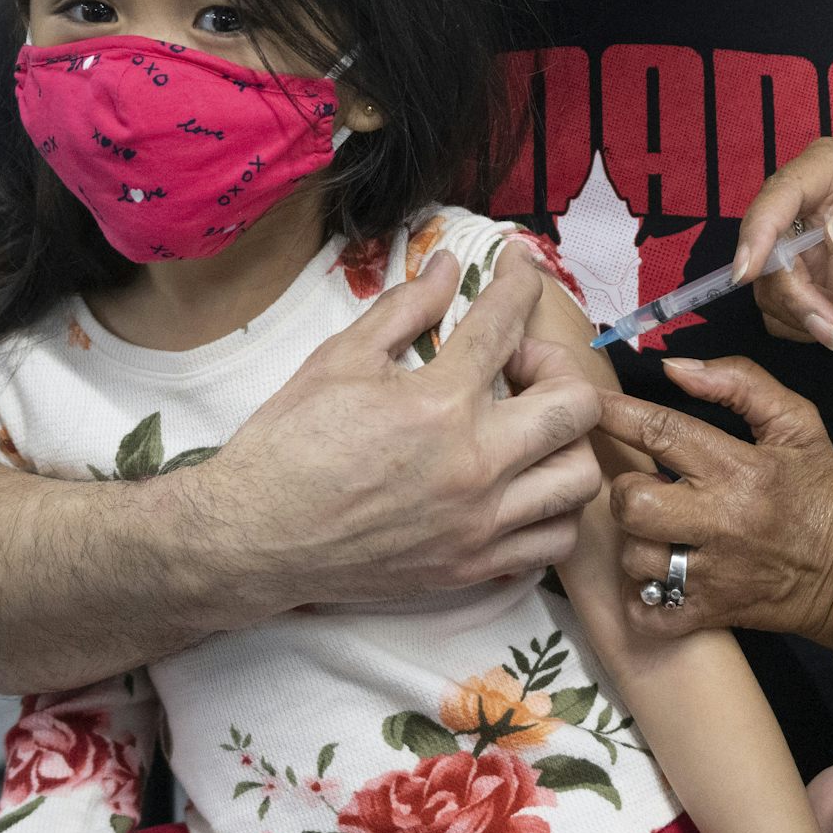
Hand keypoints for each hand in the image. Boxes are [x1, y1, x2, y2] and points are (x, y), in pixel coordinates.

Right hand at [200, 250, 602, 610]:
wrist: (252, 538)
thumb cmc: (288, 446)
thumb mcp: (339, 359)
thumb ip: (404, 309)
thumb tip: (448, 269)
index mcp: (438, 404)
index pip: (505, 324)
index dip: (521, 281)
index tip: (522, 265)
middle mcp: (474, 466)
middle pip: (575, 406)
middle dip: (557, 369)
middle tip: (519, 366)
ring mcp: (478, 524)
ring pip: (580, 480)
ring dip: (568, 443)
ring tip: (529, 431)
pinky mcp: (472, 567)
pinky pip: (554, 544)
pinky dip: (555, 511)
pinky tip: (525, 487)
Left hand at [594, 357, 832, 648]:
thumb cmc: (826, 495)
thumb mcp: (800, 425)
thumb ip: (741, 384)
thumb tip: (675, 368)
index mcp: (740, 468)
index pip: (661, 432)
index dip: (616, 415)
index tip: (589, 406)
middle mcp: (721, 521)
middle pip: (632, 503)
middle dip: (625, 490)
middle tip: (645, 488)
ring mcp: (714, 573)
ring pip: (636, 558)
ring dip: (637, 543)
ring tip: (659, 534)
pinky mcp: (712, 614)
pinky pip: (648, 612)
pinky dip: (641, 598)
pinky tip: (658, 579)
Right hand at [731, 136, 832, 363]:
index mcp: (829, 169)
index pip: (779, 194)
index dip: (758, 231)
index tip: (750, 272)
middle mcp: (805, 207)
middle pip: (765, 252)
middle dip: (795, 295)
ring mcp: (800, 252)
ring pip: (769, 291)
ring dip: (815, 316)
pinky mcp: (803, 290)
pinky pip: (783, 318)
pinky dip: (820, 329)